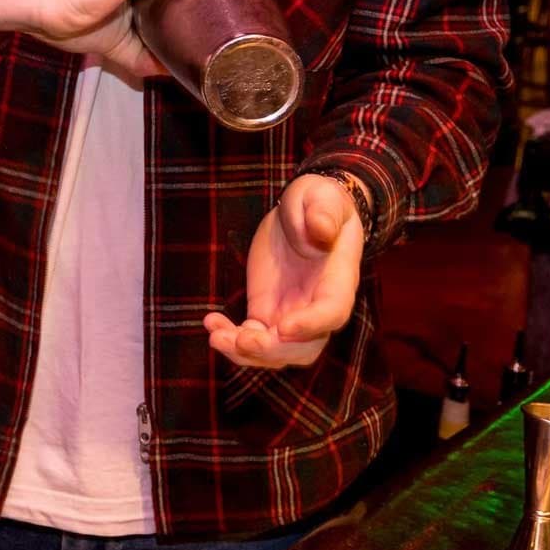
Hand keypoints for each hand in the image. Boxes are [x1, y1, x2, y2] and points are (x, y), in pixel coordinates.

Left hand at [204, 174, 364, 368]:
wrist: (303, 212)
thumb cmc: (319, 201)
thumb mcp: (321, 196)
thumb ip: (323, 212)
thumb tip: (320, 229)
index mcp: (338, 281)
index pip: (331, 312)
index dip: (310, 325)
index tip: (284, 327)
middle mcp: (317, 306)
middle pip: (304, 348)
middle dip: (273, 351)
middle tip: (242, 339)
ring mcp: (291, 314)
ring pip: (275, 352)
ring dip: (245, 353)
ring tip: (216, 337)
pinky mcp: (266, 311)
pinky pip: (251, 337)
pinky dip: (231, 338)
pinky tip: (210, 322)